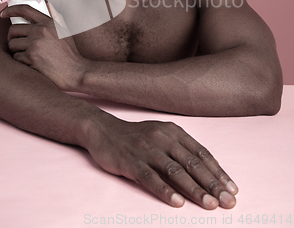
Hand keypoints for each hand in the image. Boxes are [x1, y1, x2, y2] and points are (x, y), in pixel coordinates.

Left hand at [1, 4, 86, 90]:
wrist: (75, 71)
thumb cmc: (70, 52)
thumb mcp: (65, 30)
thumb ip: (55, 16)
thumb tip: (47, 4)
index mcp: (48, 22)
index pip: (24, 10)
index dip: (11, 10)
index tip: (4, 14)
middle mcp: (41, 31)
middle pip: (13, 29)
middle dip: (13, 37)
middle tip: (18, 43)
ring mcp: (35, 44)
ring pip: (12, 44)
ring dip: (16, 50)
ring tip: (27, 54)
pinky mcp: (31, 58)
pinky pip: (16, 57)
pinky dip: (20, 61)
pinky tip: (30, 63)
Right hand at [87, 116, 237, 208]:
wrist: (102, 130)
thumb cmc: (136, 137)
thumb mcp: (160, 135)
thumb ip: (181, 149)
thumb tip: (207, 170)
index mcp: (173, 131)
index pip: (201, 152)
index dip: (218, 171)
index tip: (232, 188)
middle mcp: (162, 138)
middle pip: (192, 162)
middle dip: (212, 184)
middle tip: (228, 201)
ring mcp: (146, 149)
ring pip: (175, 171)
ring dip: (194, 189)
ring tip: (209, 205)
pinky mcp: (130, 161)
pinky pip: (150, 177)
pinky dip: (165, 190)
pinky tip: (177, 203)